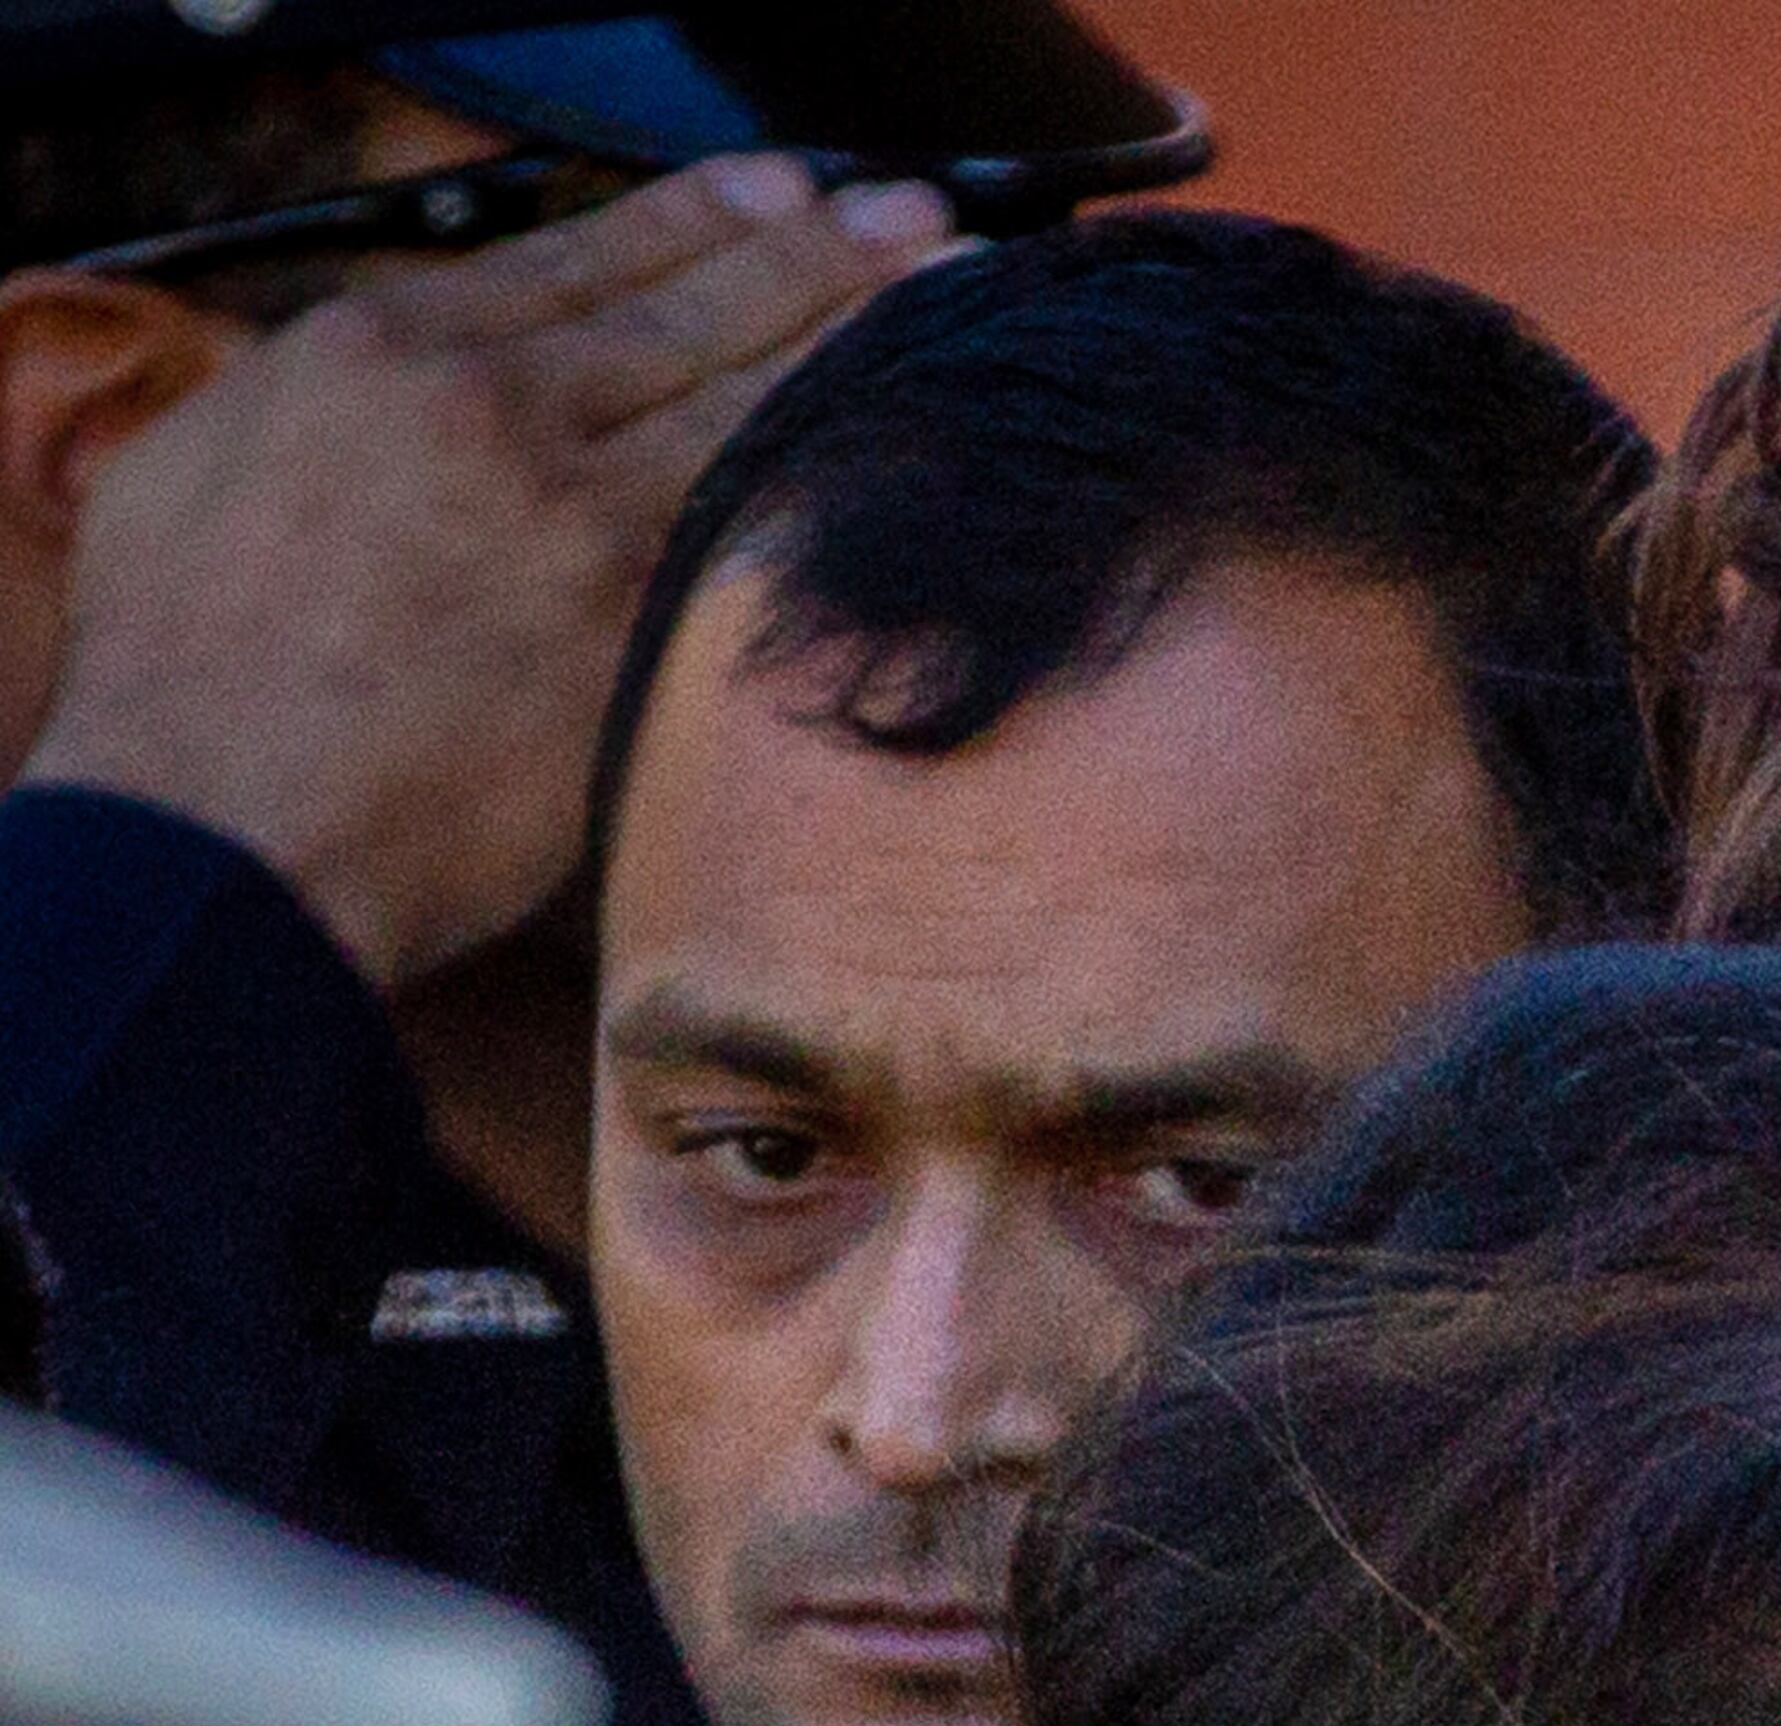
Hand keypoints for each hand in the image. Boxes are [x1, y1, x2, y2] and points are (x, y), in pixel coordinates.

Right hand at [21, 156, 953, 987]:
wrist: (221, 820)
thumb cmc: (181, 684)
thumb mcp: (200, 479)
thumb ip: (305, 415)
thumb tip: (363, 403)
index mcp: (381, 350)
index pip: (573, 261)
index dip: (690, 224)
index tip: (772, 196)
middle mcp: (492, 404)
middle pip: (686, 310)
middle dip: (814, 254)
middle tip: (910, 229)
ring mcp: (570, 509)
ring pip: (743, 395)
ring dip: (858, 334)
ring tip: (945, 295)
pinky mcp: (628, 624)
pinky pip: (763, 521)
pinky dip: (844, 461)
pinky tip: (908, 431)